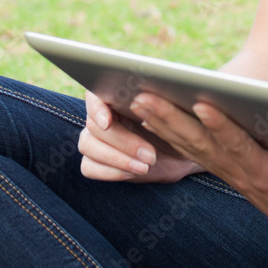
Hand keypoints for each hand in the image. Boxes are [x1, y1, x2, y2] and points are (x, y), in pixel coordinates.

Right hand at [78, 91, 202, 182]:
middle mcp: (100, 114)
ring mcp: (94, 137)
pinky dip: (111, 172)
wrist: (179, 150)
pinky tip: (132, 173)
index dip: (97, 108)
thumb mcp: (173, 110)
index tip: (108, 121)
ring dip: (118, 159)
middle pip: (95, 126)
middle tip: (149, 154)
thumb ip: (159, 100)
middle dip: (123, 142)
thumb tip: (150, 97)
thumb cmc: (175, 123)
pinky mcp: (95, 160)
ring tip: (145, 166)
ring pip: (88, 146)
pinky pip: (89, 167)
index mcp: (114, 94)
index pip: (94, 95)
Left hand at [129, 93, 267, 254]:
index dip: (221, 127)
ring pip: (191, 147)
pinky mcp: (229, 171)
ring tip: (138, 101)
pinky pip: (193, 152)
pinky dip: (171, 135)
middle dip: (173, 120)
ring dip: (164, 125)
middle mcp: (244, 175)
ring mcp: (233, 174)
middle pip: (202, 145)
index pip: (240, 148)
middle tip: (144, 97)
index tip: (203, 104)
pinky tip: (152, 119)